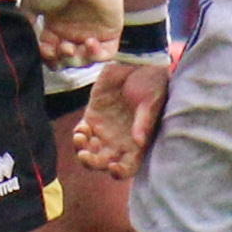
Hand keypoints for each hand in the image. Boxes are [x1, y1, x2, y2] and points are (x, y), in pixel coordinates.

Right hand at [21, 0, 122, 66]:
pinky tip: (89, 43)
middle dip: (62, 60)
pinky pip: (107, 54)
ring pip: (86, 61)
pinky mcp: (111, 31)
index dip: (47, 58)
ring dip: (77, 60)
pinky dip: (97, 56)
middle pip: (68, 61)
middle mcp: (74, 32)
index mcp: (56, 27)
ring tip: (72, 47)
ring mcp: (93, 32)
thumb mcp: (31, 1)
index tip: (44, 49)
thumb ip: (27, 22)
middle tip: (61, 48)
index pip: (51, 54)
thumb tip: (26, 41)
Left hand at [72, 60, 171, 176]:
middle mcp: (120, 141)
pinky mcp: (93, 116)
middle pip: (104, 163)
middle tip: (86, 156)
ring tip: (81, 139)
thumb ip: (144, 121)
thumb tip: (139, 142)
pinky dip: (79, 136)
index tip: (112, 166)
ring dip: (83, 151)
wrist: (138, 60)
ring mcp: (105, 130)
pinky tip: (81, 130)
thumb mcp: (151, 101)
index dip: (120, 171)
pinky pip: (82, 134)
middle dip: (94, 163)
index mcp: (138, 142)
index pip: (129, 166)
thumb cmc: (152, 81)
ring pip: (90, 152)